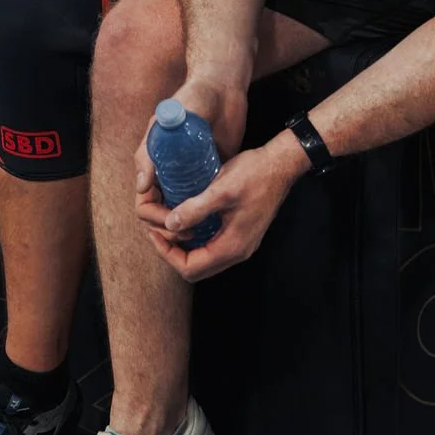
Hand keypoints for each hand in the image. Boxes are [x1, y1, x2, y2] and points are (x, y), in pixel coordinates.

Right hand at [134, 74, 247, 250]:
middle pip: (161, 213)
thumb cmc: (193, 98)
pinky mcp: (210, 174)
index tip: (172, 221)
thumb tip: (143, 186)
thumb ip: (152, 150)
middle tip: (189, 235)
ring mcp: (189, 174)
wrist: (224, 89)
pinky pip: (204, 202)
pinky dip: (206, 216)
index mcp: (153, 162)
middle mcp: (168, 171)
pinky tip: (217, 223)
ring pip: (182, 212)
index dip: (154, 217)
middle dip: (170, 228)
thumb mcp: (170, 120)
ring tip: (203, 234)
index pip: (144, 201)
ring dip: (187, 226)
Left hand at [137, 127, 308, 283]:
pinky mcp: (243, 234)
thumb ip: (194, 210)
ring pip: (205, 260)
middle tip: (157, 232)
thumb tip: (169, 225)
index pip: (190, 268)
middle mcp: (237, 252)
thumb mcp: (220, 190)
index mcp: (232, 246)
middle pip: (196, 270)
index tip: (153, 233)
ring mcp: (242, 244)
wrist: (281, 165)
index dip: (167, 254)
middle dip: (172, 254)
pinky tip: (188, 222)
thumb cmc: (254, 174)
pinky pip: (213, 248)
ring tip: (168, 227)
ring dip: (184, 249)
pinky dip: (197, 241)